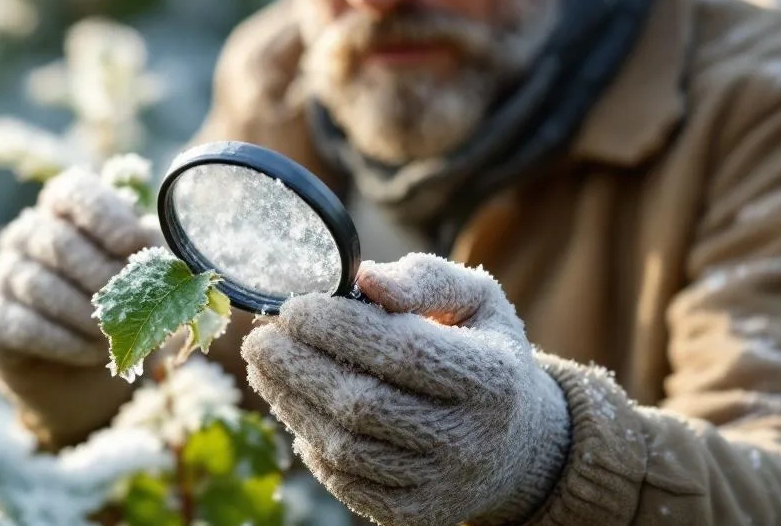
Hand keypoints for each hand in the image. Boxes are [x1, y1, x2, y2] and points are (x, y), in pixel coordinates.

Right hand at [0, 166, 162, 366]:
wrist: (89, 379)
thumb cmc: (124, 312)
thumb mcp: (149, 279)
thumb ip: (156, 260)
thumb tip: (170, 257)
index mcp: (66, 210)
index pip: (73, 192)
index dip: (104, 215)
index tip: (135, 243)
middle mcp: (27, 234)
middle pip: (58, 243)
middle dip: (104, 277)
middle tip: (137, 305)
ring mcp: (3, 276)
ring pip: (41, 287)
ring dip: (89, 317)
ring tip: (119, 334)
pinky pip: (24, 326)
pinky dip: (66, 342)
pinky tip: (92, 351)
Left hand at [242, 253, 570, 525]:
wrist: (520, 445)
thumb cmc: (484, 353)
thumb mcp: (477, 301)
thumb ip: (425, 280)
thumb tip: (365, 278)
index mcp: (490, 377)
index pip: (402, 352)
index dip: (338, 328)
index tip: (294, 307)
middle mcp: (470, 438)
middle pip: (364, 404)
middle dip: (299, 367)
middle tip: (260, 339)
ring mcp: (442, 484)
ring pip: (347, 448)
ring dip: (292, 404)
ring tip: (266, 369)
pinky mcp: (417, 515)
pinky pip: (348, 484)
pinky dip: (312, 447)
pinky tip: (296, 411)